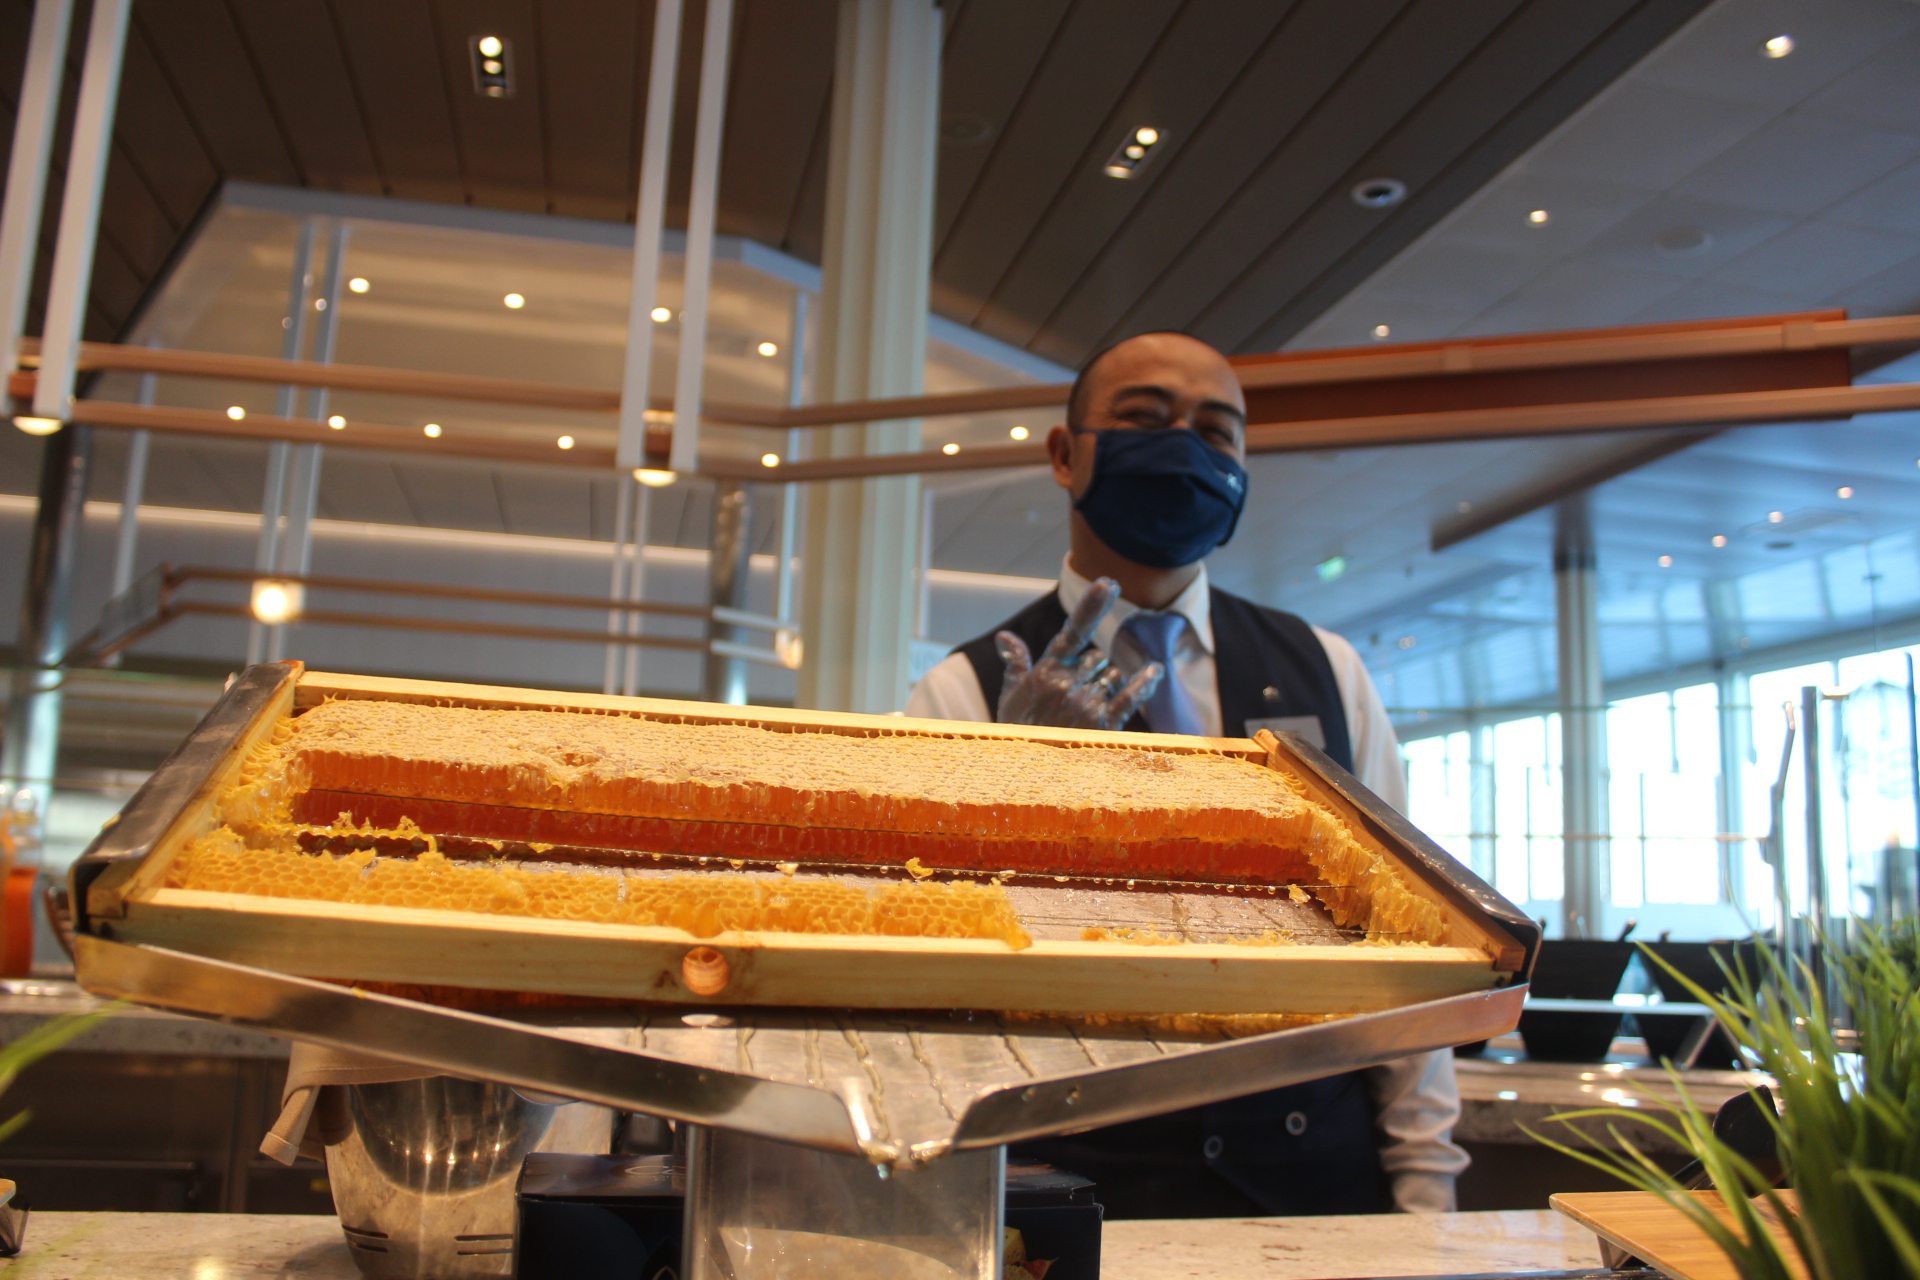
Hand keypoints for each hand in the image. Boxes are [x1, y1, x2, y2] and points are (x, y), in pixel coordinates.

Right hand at [995, 577, 1163, 730]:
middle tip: (1067, 699)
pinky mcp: (1104, 726)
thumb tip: (1005, 635)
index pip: (1072, 630)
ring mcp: (1087, 704)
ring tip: (1078, 714)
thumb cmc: (1017, 734)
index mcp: (1045, 671)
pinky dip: (1144, 682)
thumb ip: (1015, 663)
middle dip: (1088, 669)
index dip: (1091, 605)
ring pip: (1111, 676)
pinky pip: (1129, 697)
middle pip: (1095, 658)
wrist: (1025, 777)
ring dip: (1104, 685)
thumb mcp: (1010, 698)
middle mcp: (1068, 684)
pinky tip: (1156, 670)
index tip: (1109, 582)